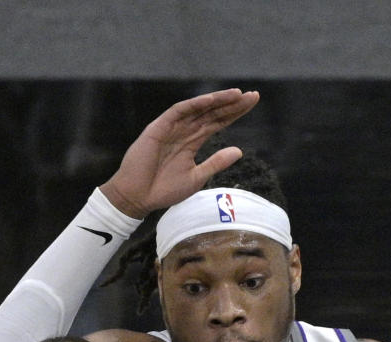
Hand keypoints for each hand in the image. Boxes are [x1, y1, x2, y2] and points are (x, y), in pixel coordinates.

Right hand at [101, 89, 259, 218]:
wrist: (138, 197)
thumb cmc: (164, 190)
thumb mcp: (196, 178)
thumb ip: (216, 163)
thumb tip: (239, 151)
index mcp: (192, 142)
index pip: (217, 122)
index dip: (234, 113)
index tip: (252, 103)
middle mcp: (184, 131)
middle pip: (212, 113)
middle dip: (231, 104)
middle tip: (253, 95)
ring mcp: (172, 128)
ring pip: (198, 109)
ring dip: (217, 101)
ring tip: (237, 95)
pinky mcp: (159, 127)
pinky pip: (179, 111)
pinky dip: (194, 105)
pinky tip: (211, 100)